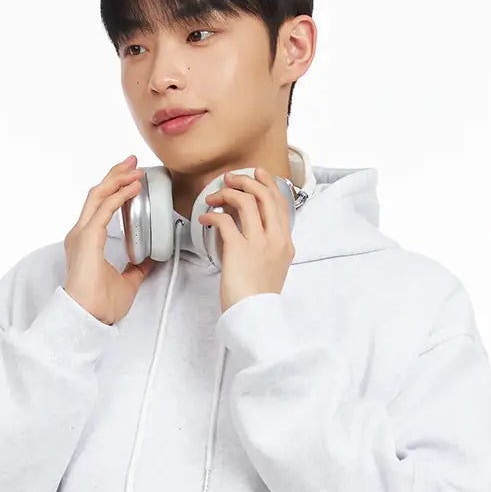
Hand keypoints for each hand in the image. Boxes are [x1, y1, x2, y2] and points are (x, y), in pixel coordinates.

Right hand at [62, 157, 155, 324]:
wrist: (88, 318)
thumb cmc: (100, 305)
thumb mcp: (126, 283)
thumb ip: (135, 269)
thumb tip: (148, 261)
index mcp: (87, 241)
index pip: (99, 206)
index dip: (114, 188)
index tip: (130, 177)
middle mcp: (81, 233)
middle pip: (97, 194)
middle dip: (115, 175)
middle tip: (133, 162)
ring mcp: (82, 233)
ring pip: (99, 195)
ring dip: (118, 179)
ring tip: (135, 168)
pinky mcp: (88, 237)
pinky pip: (105, 208)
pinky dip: (120, 194)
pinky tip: (133, 187)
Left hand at [200, 169, 295, 311]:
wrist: (255, 317)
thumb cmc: (259, 298)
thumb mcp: (273, 269)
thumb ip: (269, 249)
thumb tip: (250, 232)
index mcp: (285, 243)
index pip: (280, 204)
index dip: (267, 184)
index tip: (256, 175)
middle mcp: (275, 239)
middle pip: (264, 195)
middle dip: (246, 181)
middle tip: (231, 179)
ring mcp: (258, 243)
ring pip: (246, 201)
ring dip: (227, 194)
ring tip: (214, 197)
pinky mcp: (238, 249)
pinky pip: (225, 220)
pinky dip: (212, 215)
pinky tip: (205, 219)